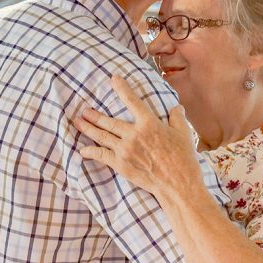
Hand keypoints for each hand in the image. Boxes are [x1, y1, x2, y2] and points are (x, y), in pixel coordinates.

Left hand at [75, 76, 203, 199]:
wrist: (178, 184)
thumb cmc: (183, 159)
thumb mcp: (184, 134)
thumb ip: (177, 118)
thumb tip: (176, 108)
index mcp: (149, 124)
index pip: (132, 101)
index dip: (122, 88)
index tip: (114, 79)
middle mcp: (134, 134)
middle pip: (108, 122)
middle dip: (94, 115)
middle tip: (84, 110)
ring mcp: (125, 150)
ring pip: (102, 136)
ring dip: (88, 128)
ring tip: (79, 122)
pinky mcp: (121, 165)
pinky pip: (101, 155)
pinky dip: (91, 152)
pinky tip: (83, 150)